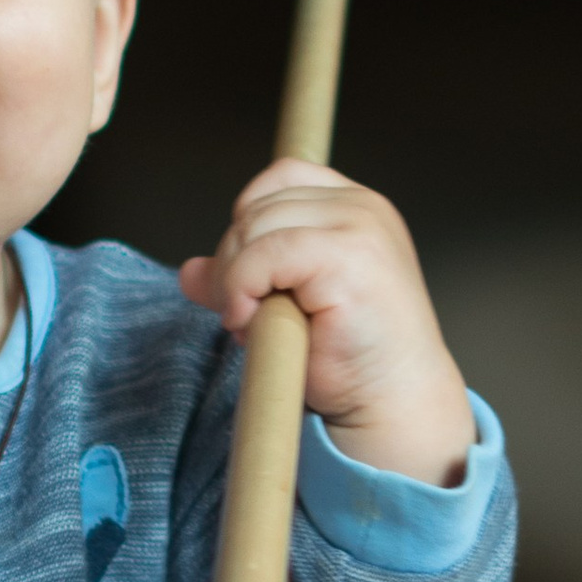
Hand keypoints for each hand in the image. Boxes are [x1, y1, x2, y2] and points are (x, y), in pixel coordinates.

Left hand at [179, 160, 473, 486]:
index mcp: (356, 208)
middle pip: (258, 206)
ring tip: (257, 323)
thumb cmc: (350, 361)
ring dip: (236, 279)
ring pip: (254, 227)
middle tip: (247, 315)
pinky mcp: (347, 257)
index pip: (281, 178)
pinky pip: (262, 254)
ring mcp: (358, 228)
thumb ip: (243, 278)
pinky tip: (253, 321)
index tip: (252, 278)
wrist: (392, 403)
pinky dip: (242, 287)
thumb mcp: (287, 306)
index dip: (249, 220)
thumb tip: (189, 272)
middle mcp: (362, 208)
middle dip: (234, 261)